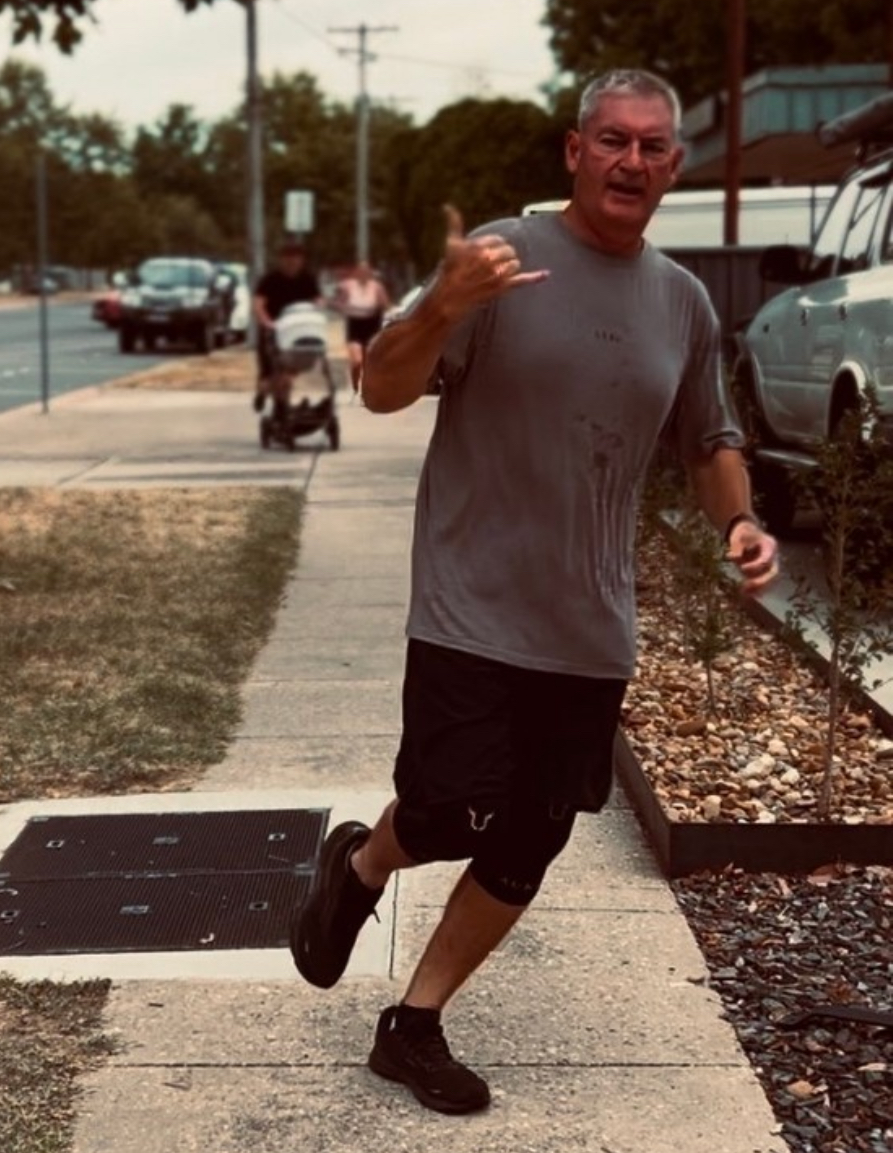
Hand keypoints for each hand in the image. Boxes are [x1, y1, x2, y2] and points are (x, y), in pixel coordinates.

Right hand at [433, 203, 548, 319]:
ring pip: (515, 264)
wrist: (450, 299)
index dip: (495, 247)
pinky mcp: (503, 287)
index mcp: (479, 246)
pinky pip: (522, 280)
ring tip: (496, 274)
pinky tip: (546, 274)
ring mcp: (497, 273)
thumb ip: (454, 224)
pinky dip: (535, 277)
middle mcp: (489, 258)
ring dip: (509, 268)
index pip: (498, 240)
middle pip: (509, 251)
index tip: (487, 254)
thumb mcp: (451, 246)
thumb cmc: (450, 272)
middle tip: (492, 265)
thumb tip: (447, 206)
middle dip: (503, 257)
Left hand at [727, 520, 778, 595]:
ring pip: (769, 580)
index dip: (755, 566)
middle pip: (773, 572)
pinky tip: (745, 594)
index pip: (766, 559)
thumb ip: (736, 546)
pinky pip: (763, 583)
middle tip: (747, 586)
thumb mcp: (738, 536)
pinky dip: (755, 589)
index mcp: (770, 545)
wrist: (746, 533)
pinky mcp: (764, 572)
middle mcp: (773, 556)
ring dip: (758, 588)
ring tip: (744, 593)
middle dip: (761, 581)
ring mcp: (770, 565)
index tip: (742, 568)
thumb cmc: (743, 533)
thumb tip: (733, 557)